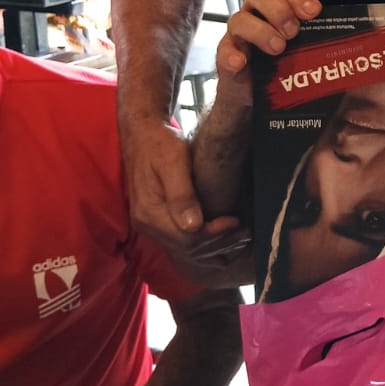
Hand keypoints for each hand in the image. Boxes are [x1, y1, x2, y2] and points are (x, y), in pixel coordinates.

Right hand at [120, 117, 251, 285]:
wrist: (141, 136)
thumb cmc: (159, 144)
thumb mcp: (172, 162)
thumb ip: (181, 194)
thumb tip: (193, 225)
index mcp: (150, 212)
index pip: (186, 238)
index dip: (213, 234)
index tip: (235, 222)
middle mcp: (146, 224)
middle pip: (186, 248)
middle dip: (217, 243)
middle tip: (244, 232)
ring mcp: (149, 225)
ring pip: (183, 250)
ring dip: (211, 248)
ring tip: (237, 239)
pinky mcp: (155, 221)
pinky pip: (179, 243)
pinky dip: (200, 247)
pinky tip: (218, 247)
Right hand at [214, 0, 322, 113]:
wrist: (257, 99)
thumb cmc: (285, 68)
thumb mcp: (307, 52)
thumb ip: (326, 43)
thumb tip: (364, 42)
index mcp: (277, 9)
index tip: (314, 11)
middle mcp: (255, 15)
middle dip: (278, 9)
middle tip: (293, 31)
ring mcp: (238, 36)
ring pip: (239, 19)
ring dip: (260, 31)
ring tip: (278, 48)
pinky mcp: (225, 58)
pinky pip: (222, 51)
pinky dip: (231, 55)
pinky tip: (241, 63)